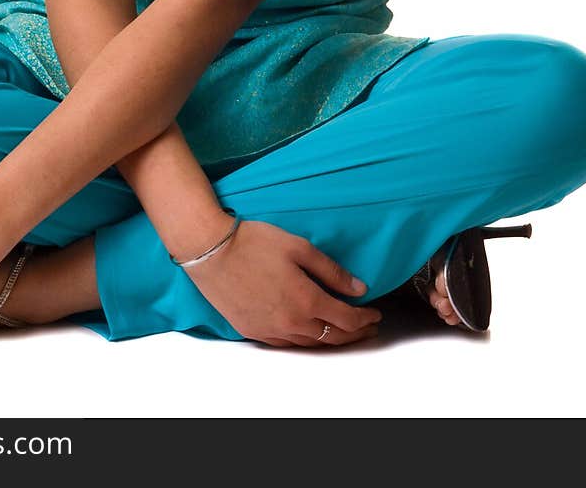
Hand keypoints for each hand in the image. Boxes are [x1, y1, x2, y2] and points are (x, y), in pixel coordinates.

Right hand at [181, 218, 381, 347]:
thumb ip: (331, 271)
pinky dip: (305, 341)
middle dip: (354, 334)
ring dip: (331, 339)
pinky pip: (287, 343)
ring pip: (310, 343)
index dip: (365, 319)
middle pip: (331, 337)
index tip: (375, 314)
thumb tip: (359, 289)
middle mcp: (291, 322)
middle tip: (367, 328)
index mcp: (306, 301)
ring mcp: (270, 330)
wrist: (210, 250)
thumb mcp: (299, 247)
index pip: (346, 319)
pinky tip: (309, 334)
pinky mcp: (252, 330)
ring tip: (343, 332)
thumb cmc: (254, 242)